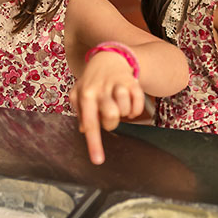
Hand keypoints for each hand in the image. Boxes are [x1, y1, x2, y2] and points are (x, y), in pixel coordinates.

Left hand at [69, 50, 144, 164]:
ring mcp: (117, 84)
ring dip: (123, 113)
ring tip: (118, 105)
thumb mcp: (79, 93)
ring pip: (125, 109)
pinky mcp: (133, 82)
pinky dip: (135, 109)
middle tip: (108, 115)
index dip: (94, 143)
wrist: (110, 56)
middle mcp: (101, 89)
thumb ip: (79, 111)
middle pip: (111, 117)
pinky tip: (129, 104)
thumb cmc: (93, 81)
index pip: (90, 122)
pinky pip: (139, 103)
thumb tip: (84, 129)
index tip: (98, 161)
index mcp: (85, 95)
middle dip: (112, 123)